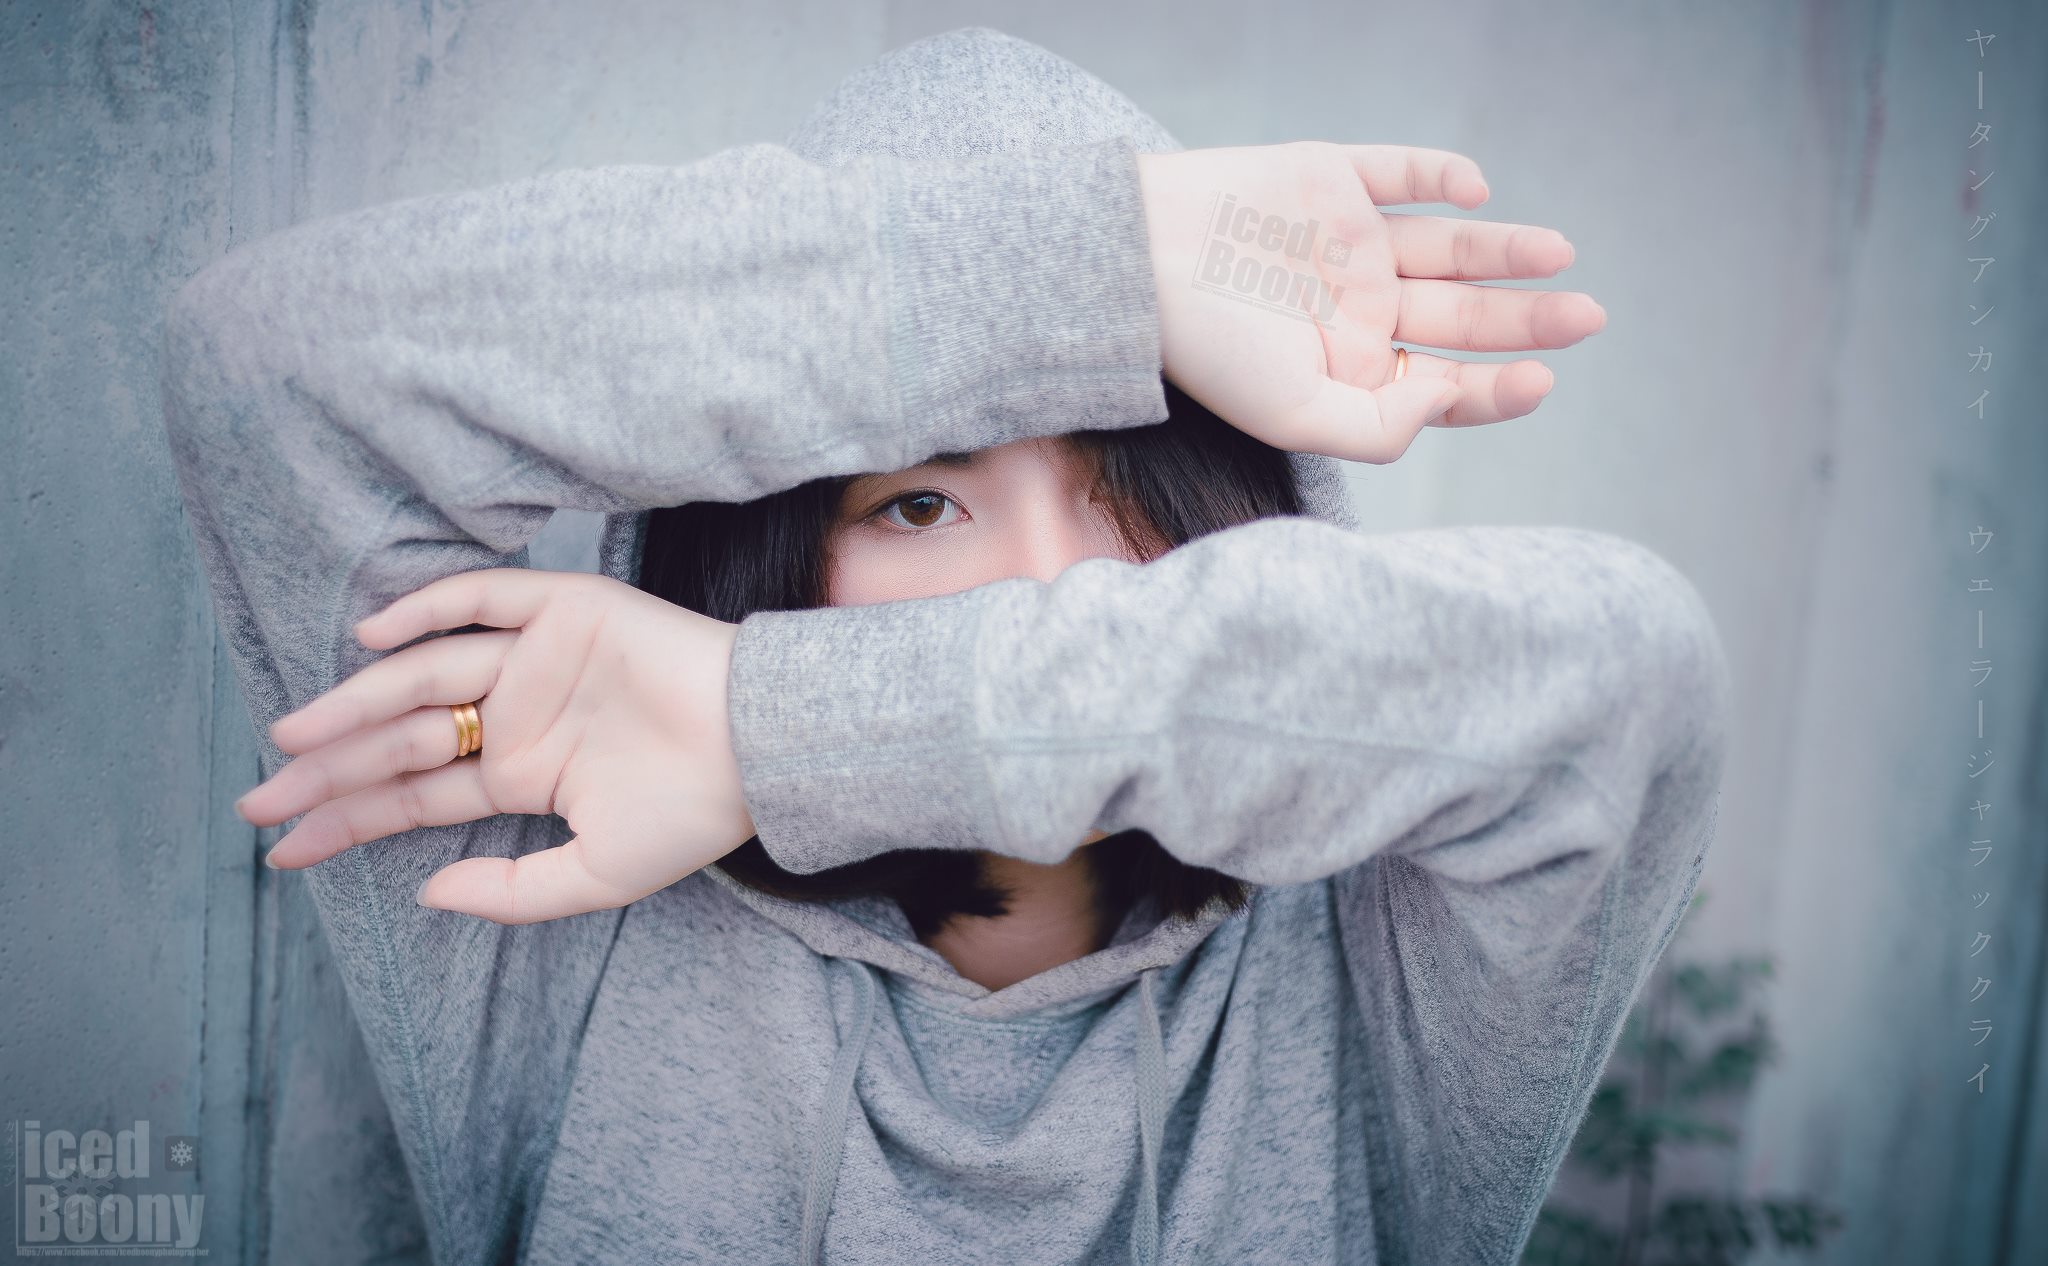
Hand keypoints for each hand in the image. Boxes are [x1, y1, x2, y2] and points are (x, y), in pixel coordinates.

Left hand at [234, 568, 756, 923]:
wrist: (762, 749)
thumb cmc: (692, 815)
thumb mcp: (593, 877)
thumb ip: (510, 892)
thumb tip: (426, 895)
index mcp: (521, 776)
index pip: (415, 796)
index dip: (348, 820)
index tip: (281, 849)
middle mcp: (517, 716)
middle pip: (403, 737)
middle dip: (330, 768)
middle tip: (260, 798)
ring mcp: (535, 660)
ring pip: (425, 674)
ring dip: (357, 698)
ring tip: (296, 734)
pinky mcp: (564, 611)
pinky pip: (481, 600)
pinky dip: (426, 608)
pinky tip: (370, 636)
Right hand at [1135, 142, 1603, 462]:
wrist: (1134, 262)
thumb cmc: (1206, 350)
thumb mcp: (1295, 416)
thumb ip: (1379, 429)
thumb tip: (1449, 400)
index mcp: (1350, 369)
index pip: (1443, 384)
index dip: (1497, 387)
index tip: (1541, 380)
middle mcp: (1358, 306)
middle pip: (1461, 316)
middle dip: (1527, 319)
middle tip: (1589, 317)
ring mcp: (1348, 241)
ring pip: (1448, 246)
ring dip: (1504, 249)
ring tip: (1559, 253)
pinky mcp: (1330, 179)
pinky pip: (1400, 172)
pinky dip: (1441, 175)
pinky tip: (1478, 191)